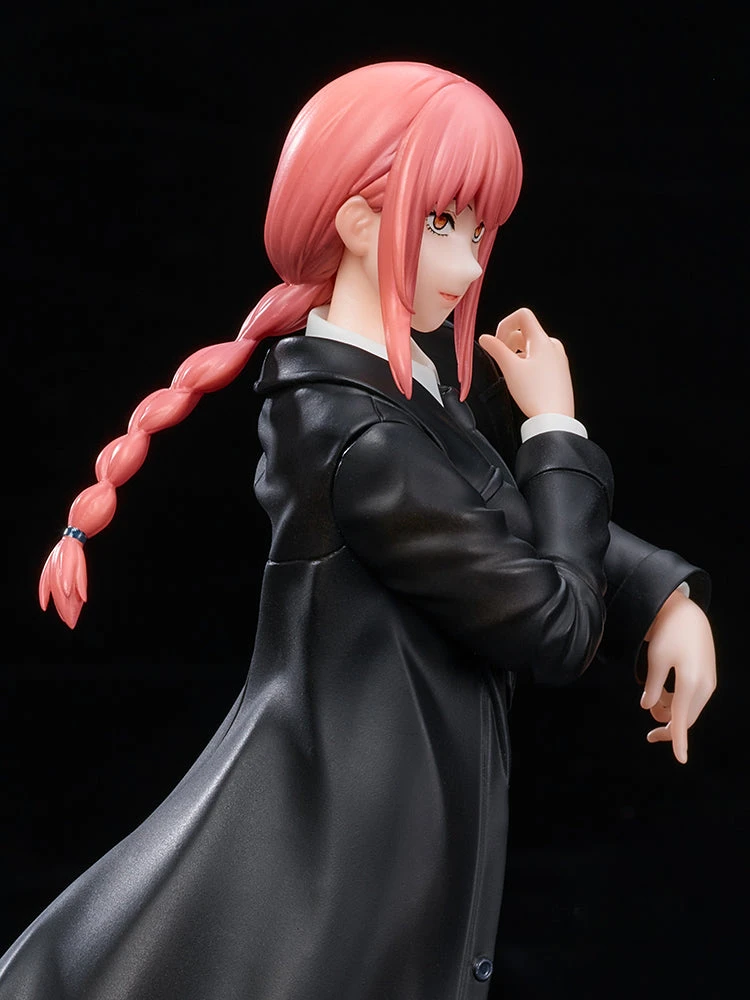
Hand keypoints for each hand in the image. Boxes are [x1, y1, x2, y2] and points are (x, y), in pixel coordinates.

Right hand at [478, 307, 574, 417]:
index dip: (505, 324)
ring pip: (532, 346)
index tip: (497, 341)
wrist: (555, 418)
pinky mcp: (559, 372)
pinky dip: (527, 362)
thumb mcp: (510, 368)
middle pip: (526, 332)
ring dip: (517, 352)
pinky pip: (540, 359)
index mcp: (542, 340)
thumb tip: (485, 338)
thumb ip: (496, 349)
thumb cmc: (536, 394)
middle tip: (500, 358)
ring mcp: (558, 359)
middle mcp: (553, 346)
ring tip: (511, 370)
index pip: (523, 315)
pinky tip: (523, 379)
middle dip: (509, 341)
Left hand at [641, 589, 716, 762]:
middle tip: (650, 731)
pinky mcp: (707, 678)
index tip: (680, 759)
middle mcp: (704, 686)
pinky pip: (692, 700)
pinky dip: (677, 702)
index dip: (678, 740)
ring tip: (653, 699)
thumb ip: (652, 687)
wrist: (687, 615)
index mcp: (690, 683)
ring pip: (688, 710)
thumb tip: (648, 708)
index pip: (682, 720)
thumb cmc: (668, 634)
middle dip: (668, 726)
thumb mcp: (655, 660)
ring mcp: (708, 683)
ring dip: (671, 712)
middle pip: (686, 719)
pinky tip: (664, 693)